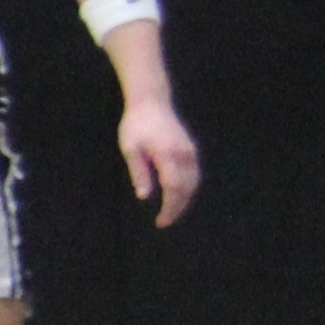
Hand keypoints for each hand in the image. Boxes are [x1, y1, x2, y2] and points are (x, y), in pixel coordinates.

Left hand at [122, 97, 202, 225]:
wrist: (151, 103)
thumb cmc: (135, 126)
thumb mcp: (130, 149)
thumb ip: (138, 172)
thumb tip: (144, 196)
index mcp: (168, 155)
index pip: (174, 189)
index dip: (170, 208)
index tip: (161, 222)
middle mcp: (184, 155)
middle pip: (187, 189)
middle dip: (177, 208)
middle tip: (164, 222)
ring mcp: (190, 152)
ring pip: (194, 183)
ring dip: (185, 200)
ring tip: (170, 212)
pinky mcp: (191, 150)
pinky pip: (194, 175)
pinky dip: (188, 188)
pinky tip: (178, 196)